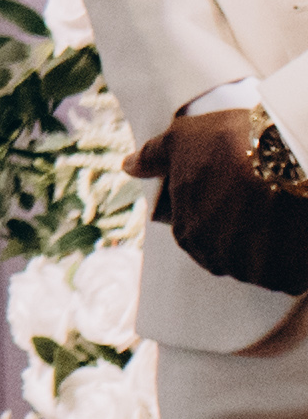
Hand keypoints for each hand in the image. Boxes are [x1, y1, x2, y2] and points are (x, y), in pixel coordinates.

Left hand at [127, 108, 307, 291]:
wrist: (289, 157)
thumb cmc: (230, 143)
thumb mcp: (182, 139)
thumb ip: (154, 157)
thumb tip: (128, 166)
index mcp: (188, 234)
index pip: (198, 235)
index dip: (220, 215)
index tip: (238, 197)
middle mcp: (218, 260)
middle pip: (232, 254)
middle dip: (245, 235)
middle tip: (264, 205)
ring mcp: (255, 273)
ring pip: (263, 267)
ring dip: (271, 249)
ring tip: (284, 216)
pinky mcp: (288, 278)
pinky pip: (290, 278)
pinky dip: (295, 262)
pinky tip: (298, 235)